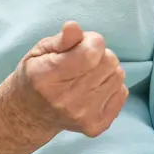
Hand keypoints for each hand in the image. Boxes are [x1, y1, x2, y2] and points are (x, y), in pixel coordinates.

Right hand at [5, 21, 127, 138]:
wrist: (30, 115)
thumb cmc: (35, 76)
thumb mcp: (40, 52)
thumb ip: (61, 40)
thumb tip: (74, 27)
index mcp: (47, 77)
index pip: (92, 52)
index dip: (91, 41)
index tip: (80, 45)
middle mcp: (66, 100)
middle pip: (109, 61)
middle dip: (99, 55)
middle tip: (82, 61)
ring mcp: (83, 116)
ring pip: (118, 76)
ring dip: (106, 71)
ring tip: (87, 76)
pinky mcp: (96, 125)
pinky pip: (122, 92)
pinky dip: (111, 87)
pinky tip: (93, 90)